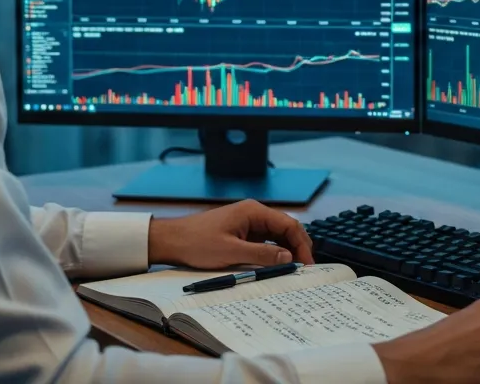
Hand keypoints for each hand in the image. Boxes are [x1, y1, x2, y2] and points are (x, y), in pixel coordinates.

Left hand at [146, 199, 314, 268]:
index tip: (308, 264)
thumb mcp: (231, 252)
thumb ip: (262, 254)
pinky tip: (277, 265)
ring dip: (287, 250)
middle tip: (305, 268)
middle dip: (298, 247)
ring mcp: (248, 223)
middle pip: (285, 228)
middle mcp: (253, 214)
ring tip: (294, 269)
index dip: (302, 244)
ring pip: (277, 235)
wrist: (171, 241)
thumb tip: (289, 257)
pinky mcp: (241, 233)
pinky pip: (265, 241)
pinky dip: (274, 252)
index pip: (289, 224)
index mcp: (253, 211)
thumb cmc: (197, 243)